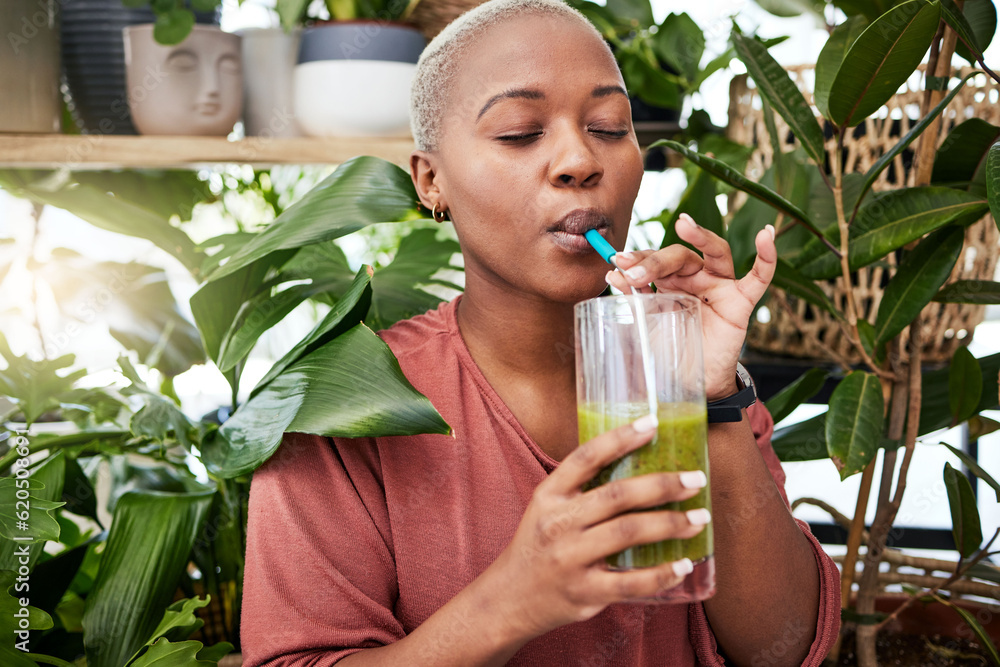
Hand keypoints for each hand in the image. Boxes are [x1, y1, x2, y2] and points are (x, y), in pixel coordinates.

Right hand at [483, 415, 708, 640]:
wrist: (509, 598)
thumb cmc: (538, 546)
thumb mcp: (546, 507)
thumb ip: (581, 489)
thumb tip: (636, 461)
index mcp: (549, 495)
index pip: (585, 457)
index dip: (619, 438)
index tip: (652, 424)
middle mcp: (558, 523)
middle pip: (616, 496)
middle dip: (662, 485)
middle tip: (696, 479)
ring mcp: (570, 559)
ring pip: (628, 534)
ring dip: (670, 524)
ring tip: (699, 518)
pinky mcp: (584, 591)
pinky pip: (630, 582)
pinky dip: (661, 573)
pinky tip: (684, 564)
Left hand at [606, 214, 776, 399]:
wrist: (690, 381)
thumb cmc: (669, 349)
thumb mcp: (646, 323)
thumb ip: (634, 299)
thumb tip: (612, 274)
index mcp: (671, 280)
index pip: (656, 259)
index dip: (637, 259)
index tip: (617, 261)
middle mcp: (696, 277)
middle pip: (680, 255)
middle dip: (655, 259)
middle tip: (631, 268)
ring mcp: (720, 286)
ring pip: (715, 253)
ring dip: (701, 237)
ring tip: (684, 225)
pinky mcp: (741, 302)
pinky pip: (759, 277)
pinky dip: (766, 256)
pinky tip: (766, 235)